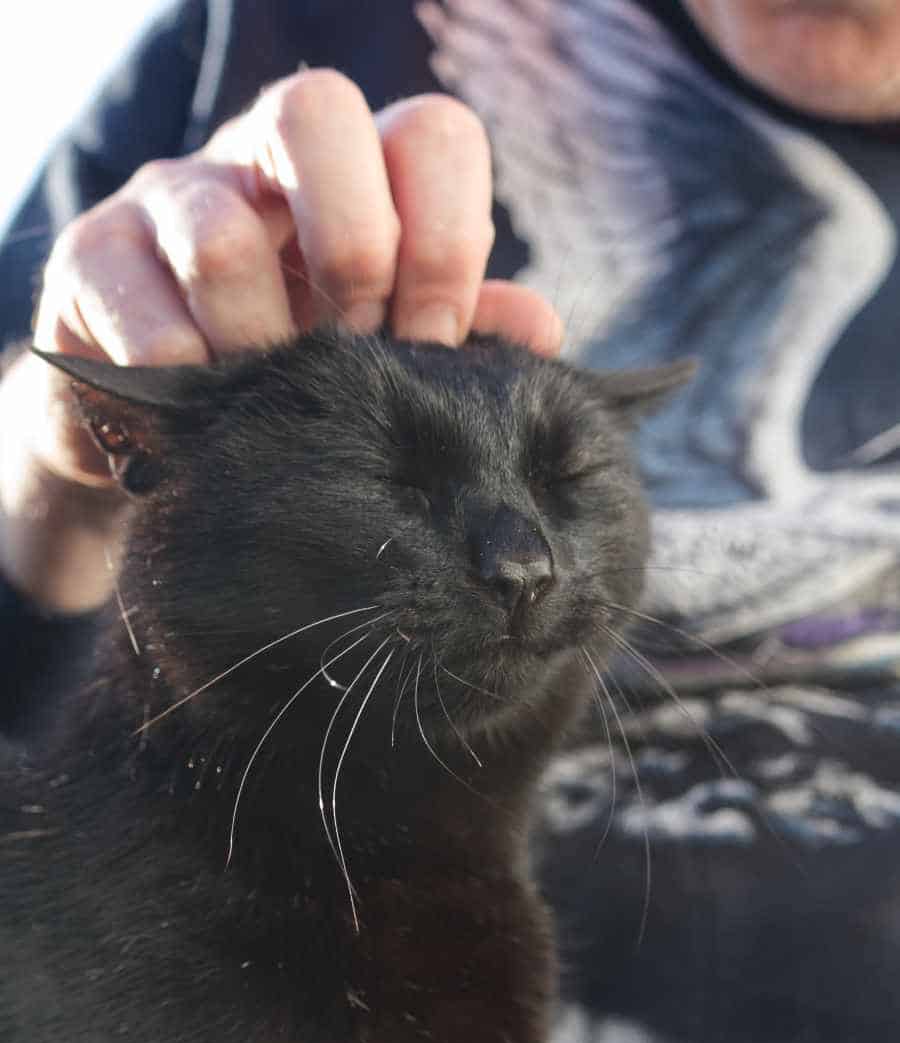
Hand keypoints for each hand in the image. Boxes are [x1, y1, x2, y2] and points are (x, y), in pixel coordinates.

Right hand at [2, 70, 562, 609]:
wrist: (171, 414)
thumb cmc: (300, 364)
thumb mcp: (386, 343)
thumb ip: (461, 330)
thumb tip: (541, 332)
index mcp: (356, 171)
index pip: (429, 133)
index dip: (446, 240)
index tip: (431, 338)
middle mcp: (260, 160)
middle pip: (316, 112)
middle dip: (353, 251)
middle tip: (351, 347)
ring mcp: (170, 199)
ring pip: (221, 234)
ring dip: (261, 344)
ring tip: (273, 399)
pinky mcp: (94, 259)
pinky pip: (146, 315)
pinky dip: (189, 382)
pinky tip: (209, 417)